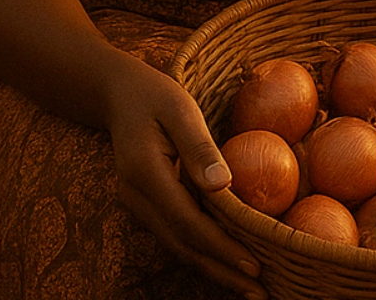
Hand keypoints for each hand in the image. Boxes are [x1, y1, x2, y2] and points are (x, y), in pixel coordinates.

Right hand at [103, 63, 263, 299]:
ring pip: (177, 246)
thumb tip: (224, 185)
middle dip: (221, 271)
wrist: (116, 95)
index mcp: (145, 174)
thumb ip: (199, 147)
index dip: (221, 247)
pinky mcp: (146, 205)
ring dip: (213, 268)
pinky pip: (176, 234)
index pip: (187, 222)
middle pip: (182, 245)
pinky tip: (226, 262)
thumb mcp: (179, 109)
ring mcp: (138, 205)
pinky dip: (202, 252)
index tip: (252, 265)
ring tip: (250, 288)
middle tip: (259, 293)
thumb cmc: (154, 95)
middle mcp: (137, 198)